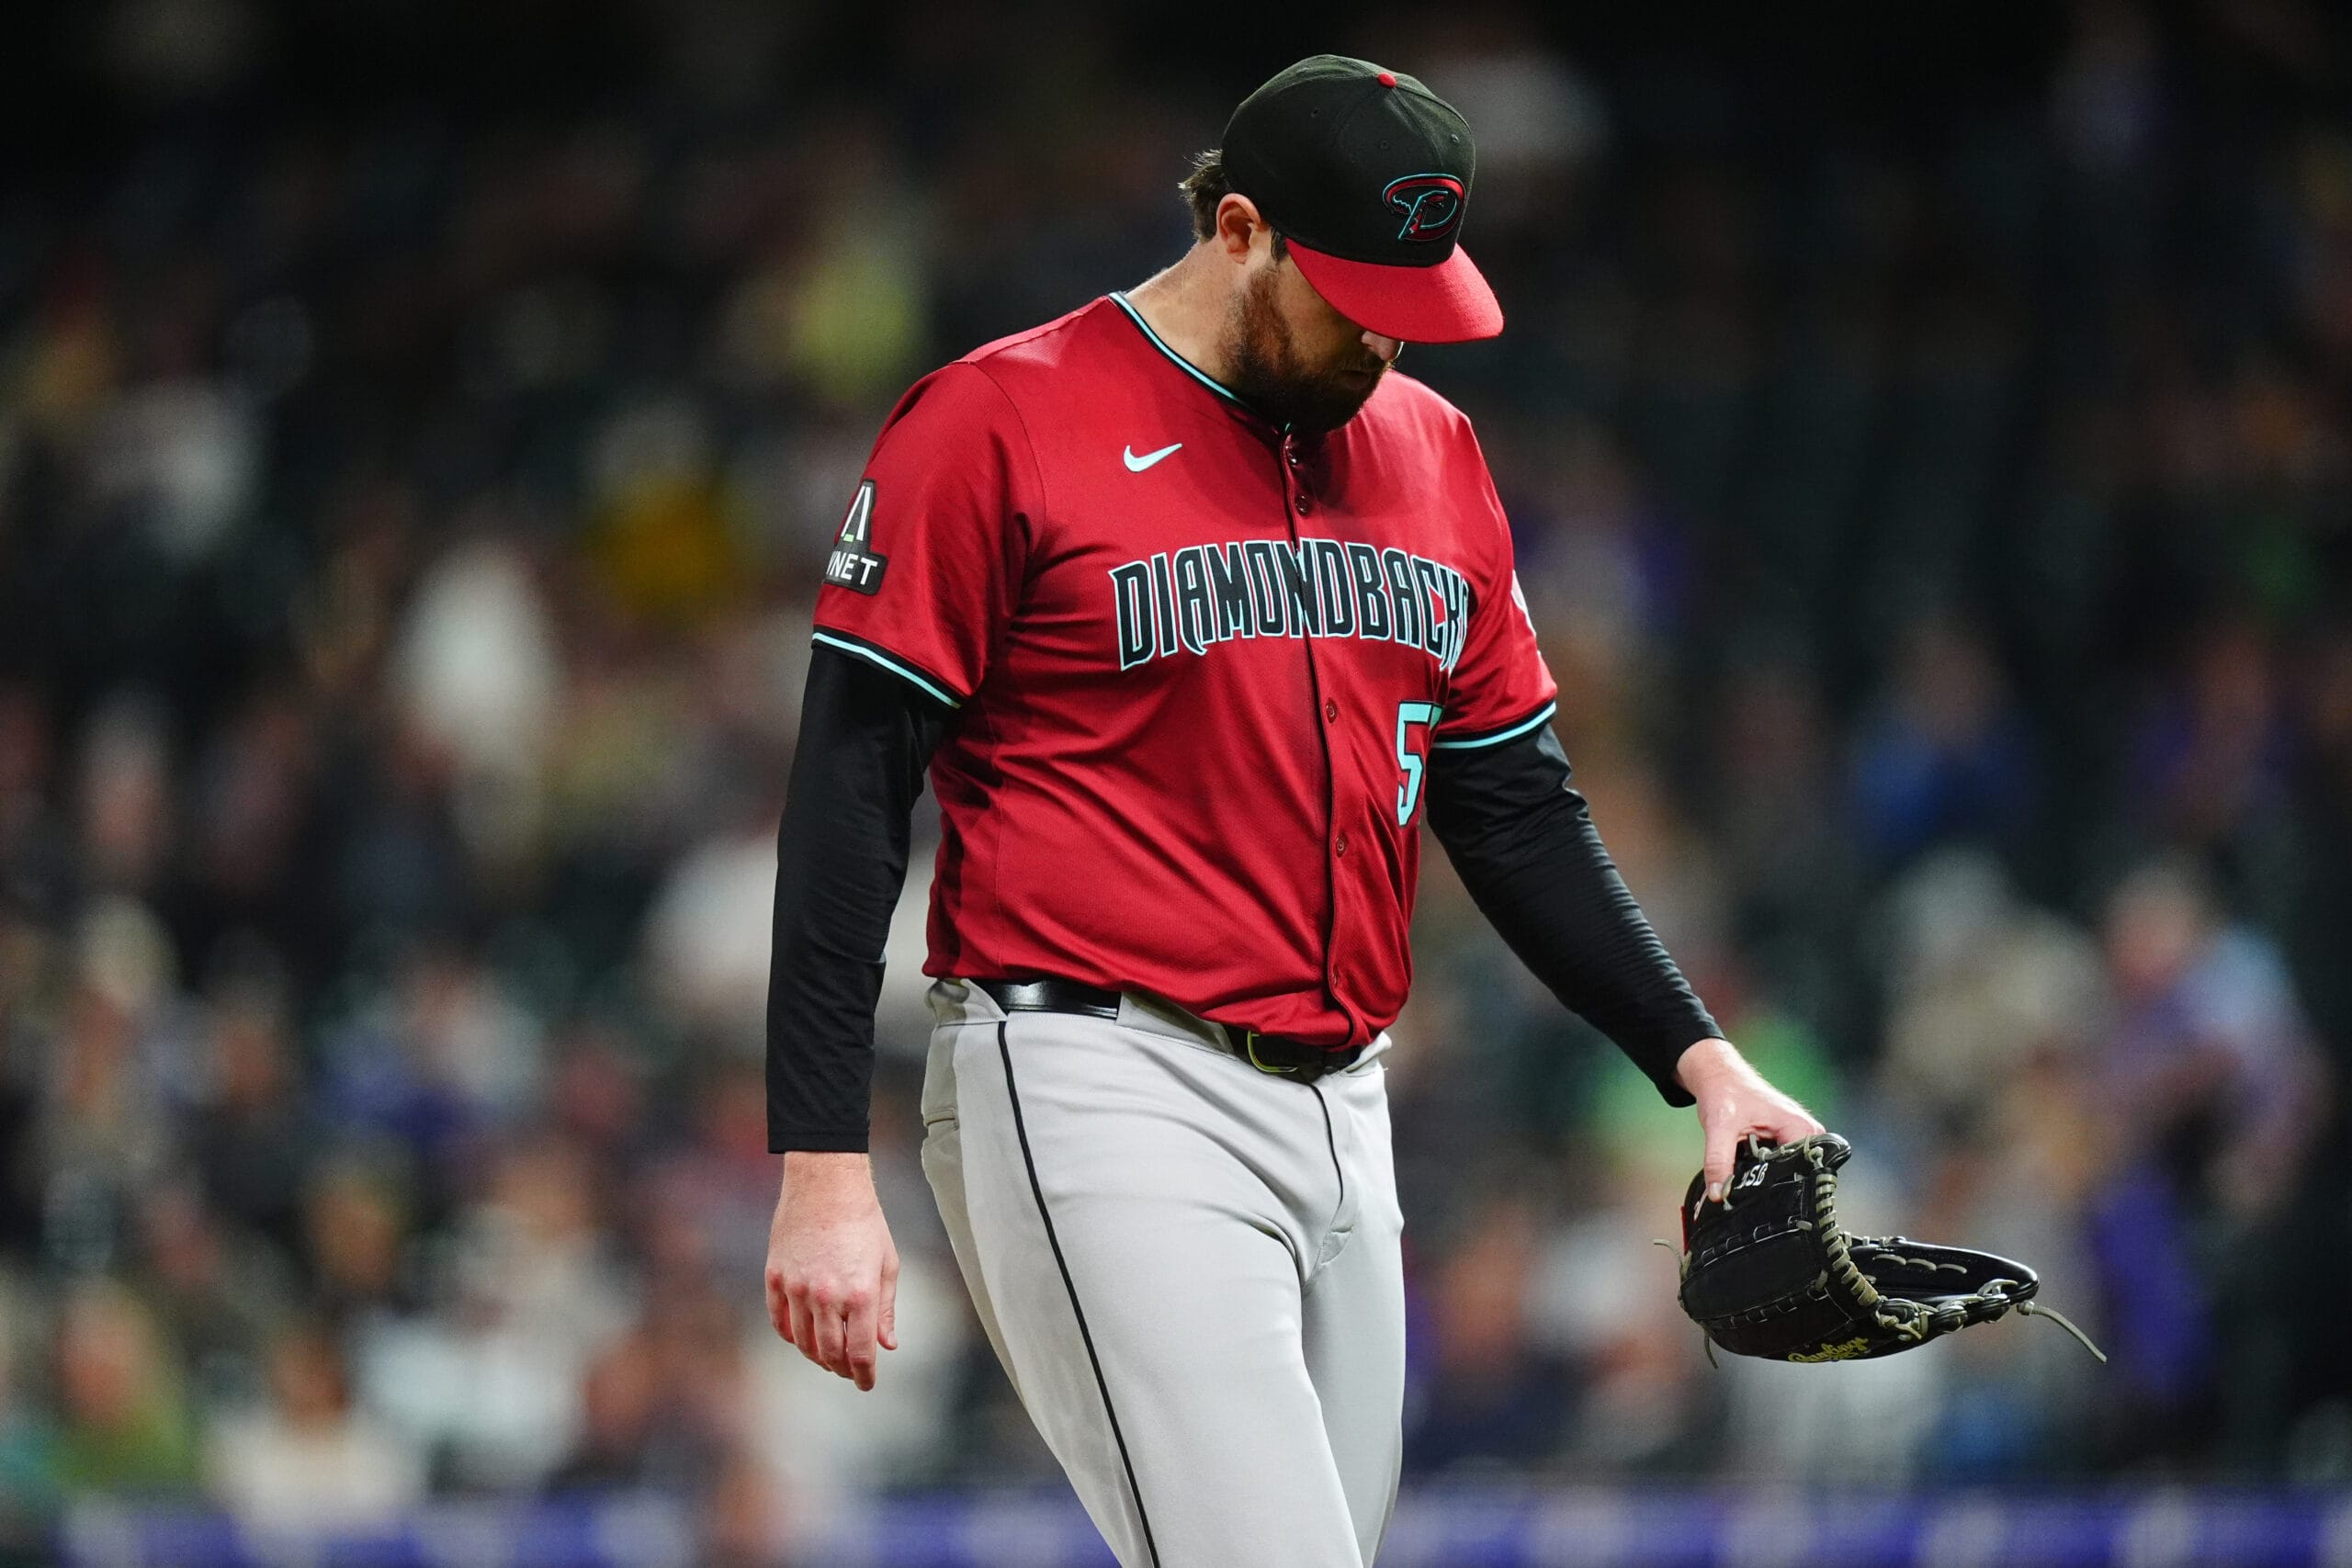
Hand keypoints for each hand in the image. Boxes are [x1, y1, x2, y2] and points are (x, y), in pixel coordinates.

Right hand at [765, 1151, 899, 1389]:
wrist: (826, 1183)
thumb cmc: (864, 1220)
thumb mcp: (887, 1263)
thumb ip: (886, 1308)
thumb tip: (888, 1344)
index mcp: (860, 1293)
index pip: (860, 1352)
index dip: (864, 1375)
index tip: (866, 1384)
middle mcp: (827, 1295)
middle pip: (829, 1353)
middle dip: (841, 1368)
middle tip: (848, 1371)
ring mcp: (797, 1287)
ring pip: (802, 1342)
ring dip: (816, 1356)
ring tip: (828, 1357)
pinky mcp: (775, 1276)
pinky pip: (778, 1320)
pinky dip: (790, 1336)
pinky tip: (802, 1337)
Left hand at [1676, 1037, 1824, 1203]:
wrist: (1718, 1076)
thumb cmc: (1725, 1091)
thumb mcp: (1718, 1127)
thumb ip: (1718, 1161)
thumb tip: (1718, 1194)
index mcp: (1800, 1128)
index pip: (1803, 1170)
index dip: (1780, 1188)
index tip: (1756, 1199)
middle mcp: (1805, 1134)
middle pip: (1795, 1175)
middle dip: (1769, 1186)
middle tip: (1742, 1191)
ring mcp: (1795, 1139)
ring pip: (1784, 1173)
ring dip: (1762, 1179)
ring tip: (1742, 1179)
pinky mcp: (1783, 1142)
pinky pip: (1776, 1166)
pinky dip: (1759, 1172)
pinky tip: (1744, 1173)